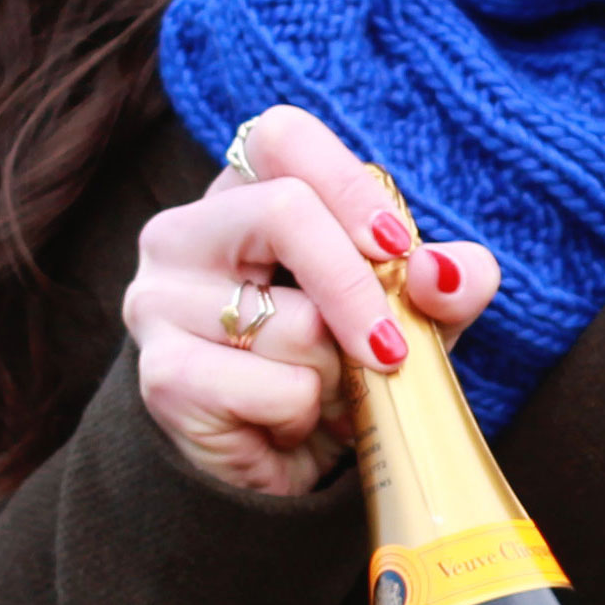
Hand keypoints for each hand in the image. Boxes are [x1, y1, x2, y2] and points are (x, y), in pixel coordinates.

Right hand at [123, 104, 500, 500]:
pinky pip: (278, 386)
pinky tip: (284, 423)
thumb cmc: (344, 366)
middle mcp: (184, 235)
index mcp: (242, 195)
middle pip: (284, 210)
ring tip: (323, 392)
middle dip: (359, 289)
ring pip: (294, 320)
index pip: (281, 136)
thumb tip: (444, 272)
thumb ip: (445, 282)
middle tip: (391, 349)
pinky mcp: (163, 374)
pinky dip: (306, 414)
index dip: (348, 184)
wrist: (284, 468)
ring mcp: (159, 302)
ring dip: (337, 373)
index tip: (396, 246)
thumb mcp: (411, 314)